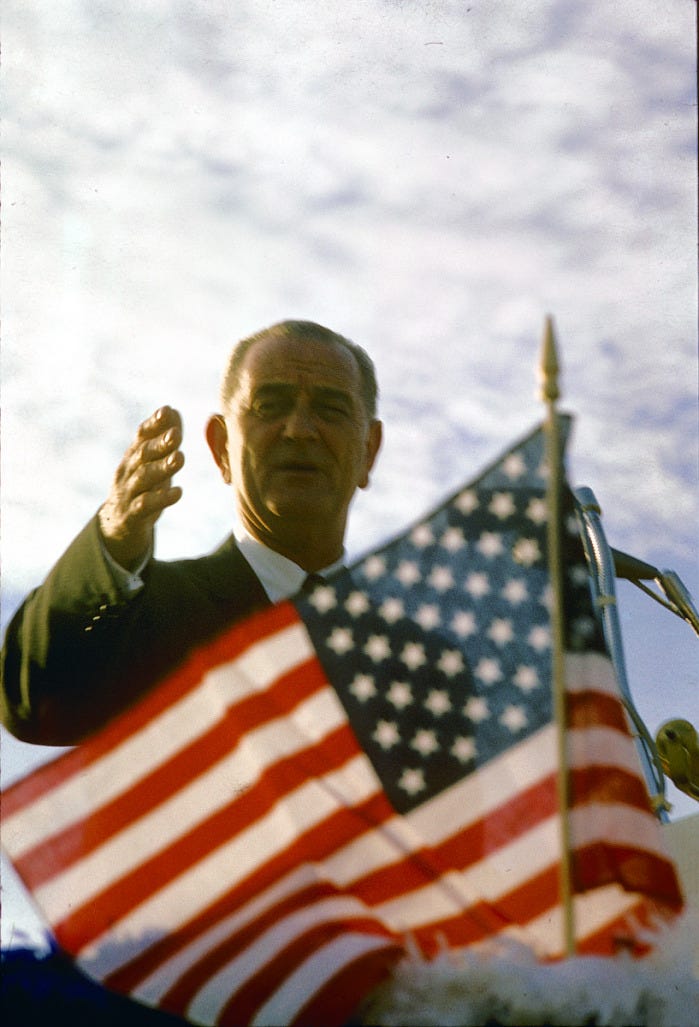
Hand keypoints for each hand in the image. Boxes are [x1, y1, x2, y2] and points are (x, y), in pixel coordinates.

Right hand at [98, 406, 183, 569]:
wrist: (117, 526)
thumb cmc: (141, 487)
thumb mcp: (150, 463)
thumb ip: (162, 439)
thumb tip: (174, 411)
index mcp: (133, 456)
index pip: (141, 436)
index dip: (153, 424)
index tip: (167, 411)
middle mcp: (128, 471)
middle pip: (142, 455)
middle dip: (159, 443)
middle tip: (176, 434)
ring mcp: (128, 493)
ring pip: (143, 478)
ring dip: (162, 467)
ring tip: (180, 458)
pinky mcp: (131, 515)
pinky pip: (145, 506)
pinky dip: (161, 499)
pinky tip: (178, 492)